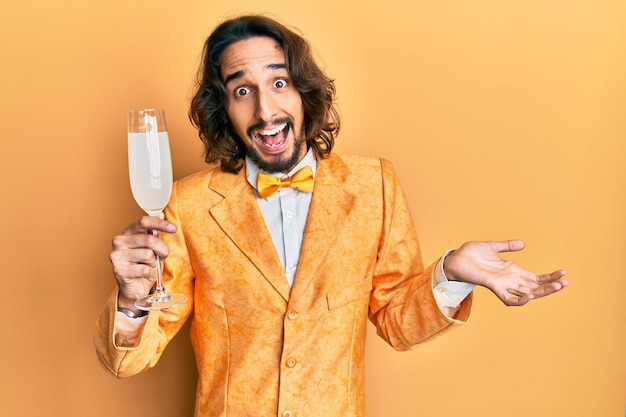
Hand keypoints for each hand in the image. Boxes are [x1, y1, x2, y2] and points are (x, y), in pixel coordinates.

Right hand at [109, 215, 176, 310]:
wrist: (135, 287)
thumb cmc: (144, 264)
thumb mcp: (152, 247)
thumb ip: (155, 231)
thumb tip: (161, 213)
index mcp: (127, 232)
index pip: (144, 221)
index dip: (160, 224)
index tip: (174, 229)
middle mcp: (119, 241)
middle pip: (149, 239)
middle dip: (162, 249)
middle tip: (162, 256)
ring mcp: (116, 256)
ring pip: (148, 255)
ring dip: (154, 263)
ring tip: (148, 266)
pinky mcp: (118, 270)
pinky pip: (144, 270)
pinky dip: (149, 274)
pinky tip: (143, 275)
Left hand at [443, 240, 567, 305]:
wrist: (455, 258)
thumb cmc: (471, 253)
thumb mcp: (492, 247)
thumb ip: (507, 246)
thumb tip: (523, 243)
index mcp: (512, 270)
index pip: (535, 277)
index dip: (549, 277)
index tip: (564, 273)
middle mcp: (510, 279)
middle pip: (535, 286)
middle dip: (551, 285)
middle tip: (566, 282)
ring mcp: (503, 284)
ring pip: (527, 293)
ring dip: (542, 292)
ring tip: (557, 287)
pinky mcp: (494, 286)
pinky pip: (508, 299)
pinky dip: (519, 300)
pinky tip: (530, 296)